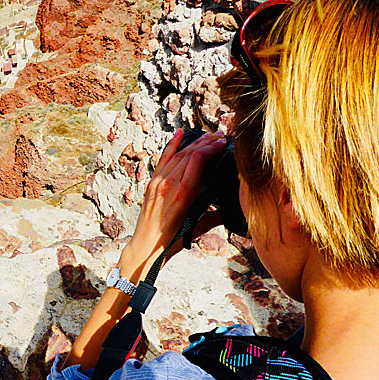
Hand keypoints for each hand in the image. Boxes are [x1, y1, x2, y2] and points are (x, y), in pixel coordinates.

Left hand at [124, 129, 226, 264]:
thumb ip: (216, 215)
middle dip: (206, 142)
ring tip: (207, 135)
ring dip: (193, 142)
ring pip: (177, 154)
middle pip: (189, 153)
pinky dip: (172, 145)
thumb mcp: (199, 227)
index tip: (222, 142)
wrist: (146, 246)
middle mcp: (169, 183)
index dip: (211, 147)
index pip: (198, 159)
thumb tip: (232, 209)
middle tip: (220, 135)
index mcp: (183, 193)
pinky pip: (163, 159)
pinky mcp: (152, 183)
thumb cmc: (172, 240)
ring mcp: (158, 181)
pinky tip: (180, 133)